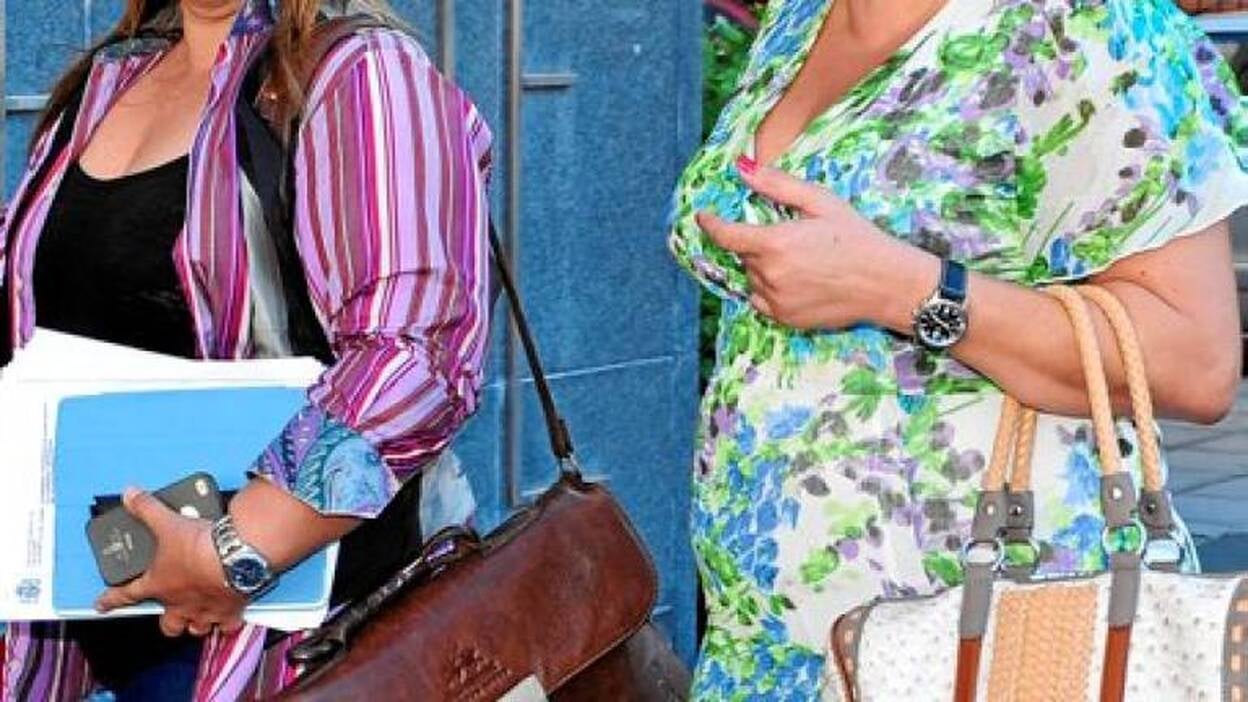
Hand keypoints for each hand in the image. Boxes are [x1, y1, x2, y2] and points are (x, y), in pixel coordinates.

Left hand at [95, 488, 245, 637]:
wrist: (235, 556)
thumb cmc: (199, 547)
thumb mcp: (168, 522)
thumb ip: (146, 508)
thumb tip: (130, 495)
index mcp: (159, 584)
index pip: (126, 595)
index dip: (111, 600)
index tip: (102, 604)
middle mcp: (180, 604)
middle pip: (168, 624)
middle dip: (168, 621)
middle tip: (169, 612)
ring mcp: (205, 611)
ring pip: (196, 628)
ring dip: (196, 624)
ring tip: (200, 618)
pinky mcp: (230, 610)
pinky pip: (228, 626)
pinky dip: (228, 623)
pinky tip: (231, 616)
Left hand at [695, 156, 937, 330]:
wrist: (887, 284)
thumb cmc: (858, 238)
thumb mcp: (820, 202)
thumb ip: (777, 186)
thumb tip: (742, 168)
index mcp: (775, 244)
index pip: (726, 235)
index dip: (710, 224)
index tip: (703, 217)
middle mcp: (770, 275)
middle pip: (744, 255)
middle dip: (757, 244)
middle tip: (791, 238)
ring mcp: (777, 301)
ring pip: (752, 279)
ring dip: (764, 267)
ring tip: (802, 261)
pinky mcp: (786, 319)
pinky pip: (762, 301)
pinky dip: (770, 289)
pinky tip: (799, 281)